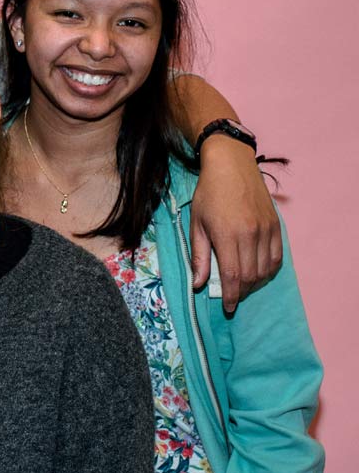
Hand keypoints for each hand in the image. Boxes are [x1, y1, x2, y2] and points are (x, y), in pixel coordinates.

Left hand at [190, 137, 281, 312]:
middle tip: (232, 296)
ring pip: (265, 269)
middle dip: (241, 291)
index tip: (228, 307)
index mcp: (227, 235)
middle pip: (250, 276)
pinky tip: (258, 272)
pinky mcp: (276, 226)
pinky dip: (268, 270)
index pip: (232, 275)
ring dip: (255, 283)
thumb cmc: (208, 194)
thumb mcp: (196, 224)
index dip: (230, 295)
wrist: (232, 166)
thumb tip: (197, 284)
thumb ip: (199, 256)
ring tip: (243, 286)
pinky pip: (277, 257)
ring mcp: (266, 230)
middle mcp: (250, 234)